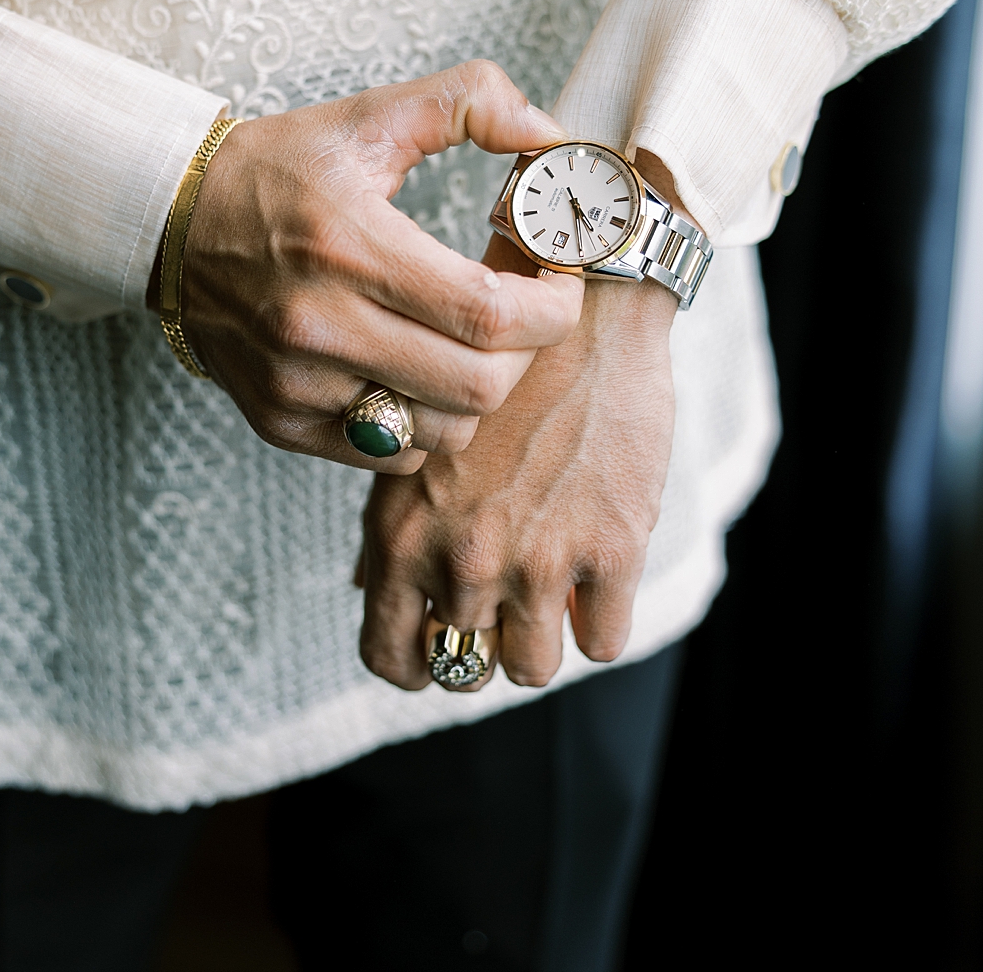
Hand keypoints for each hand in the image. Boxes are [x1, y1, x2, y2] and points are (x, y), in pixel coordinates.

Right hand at [168, 61, 585, 471]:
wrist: (168, 222)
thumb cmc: (275, 170)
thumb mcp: (369, 116)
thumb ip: (469, 101)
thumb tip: (547, 134)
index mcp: (348, 246)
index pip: (489, 314)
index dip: (551, 306)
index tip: (556, 277)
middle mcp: (319, 326)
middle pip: (479, 386)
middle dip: (527, 350)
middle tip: (521, 309)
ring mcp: (297, 385)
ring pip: (443, 430)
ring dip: (477, 391)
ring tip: (467, 342)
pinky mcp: (281, 421)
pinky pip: (391, 453)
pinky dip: (422, 422)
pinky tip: (413, 371)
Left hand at [357, 232, 677, 687]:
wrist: (583, 315)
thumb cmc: (492, 371)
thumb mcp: (416, 445)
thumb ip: (393, 524)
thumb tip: (371, 586)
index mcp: (401, 535)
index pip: (388, 653)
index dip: (411, 662)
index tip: (432, 647)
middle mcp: (462, 560)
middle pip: (465, 666)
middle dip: (483, 640)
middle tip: (503, 604)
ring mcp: (538, 562)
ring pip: (532, 667)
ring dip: (541, 638)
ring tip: (551, 593)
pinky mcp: (611, 552)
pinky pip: (603, 643)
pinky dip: (599, 621)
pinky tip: (596, 580)